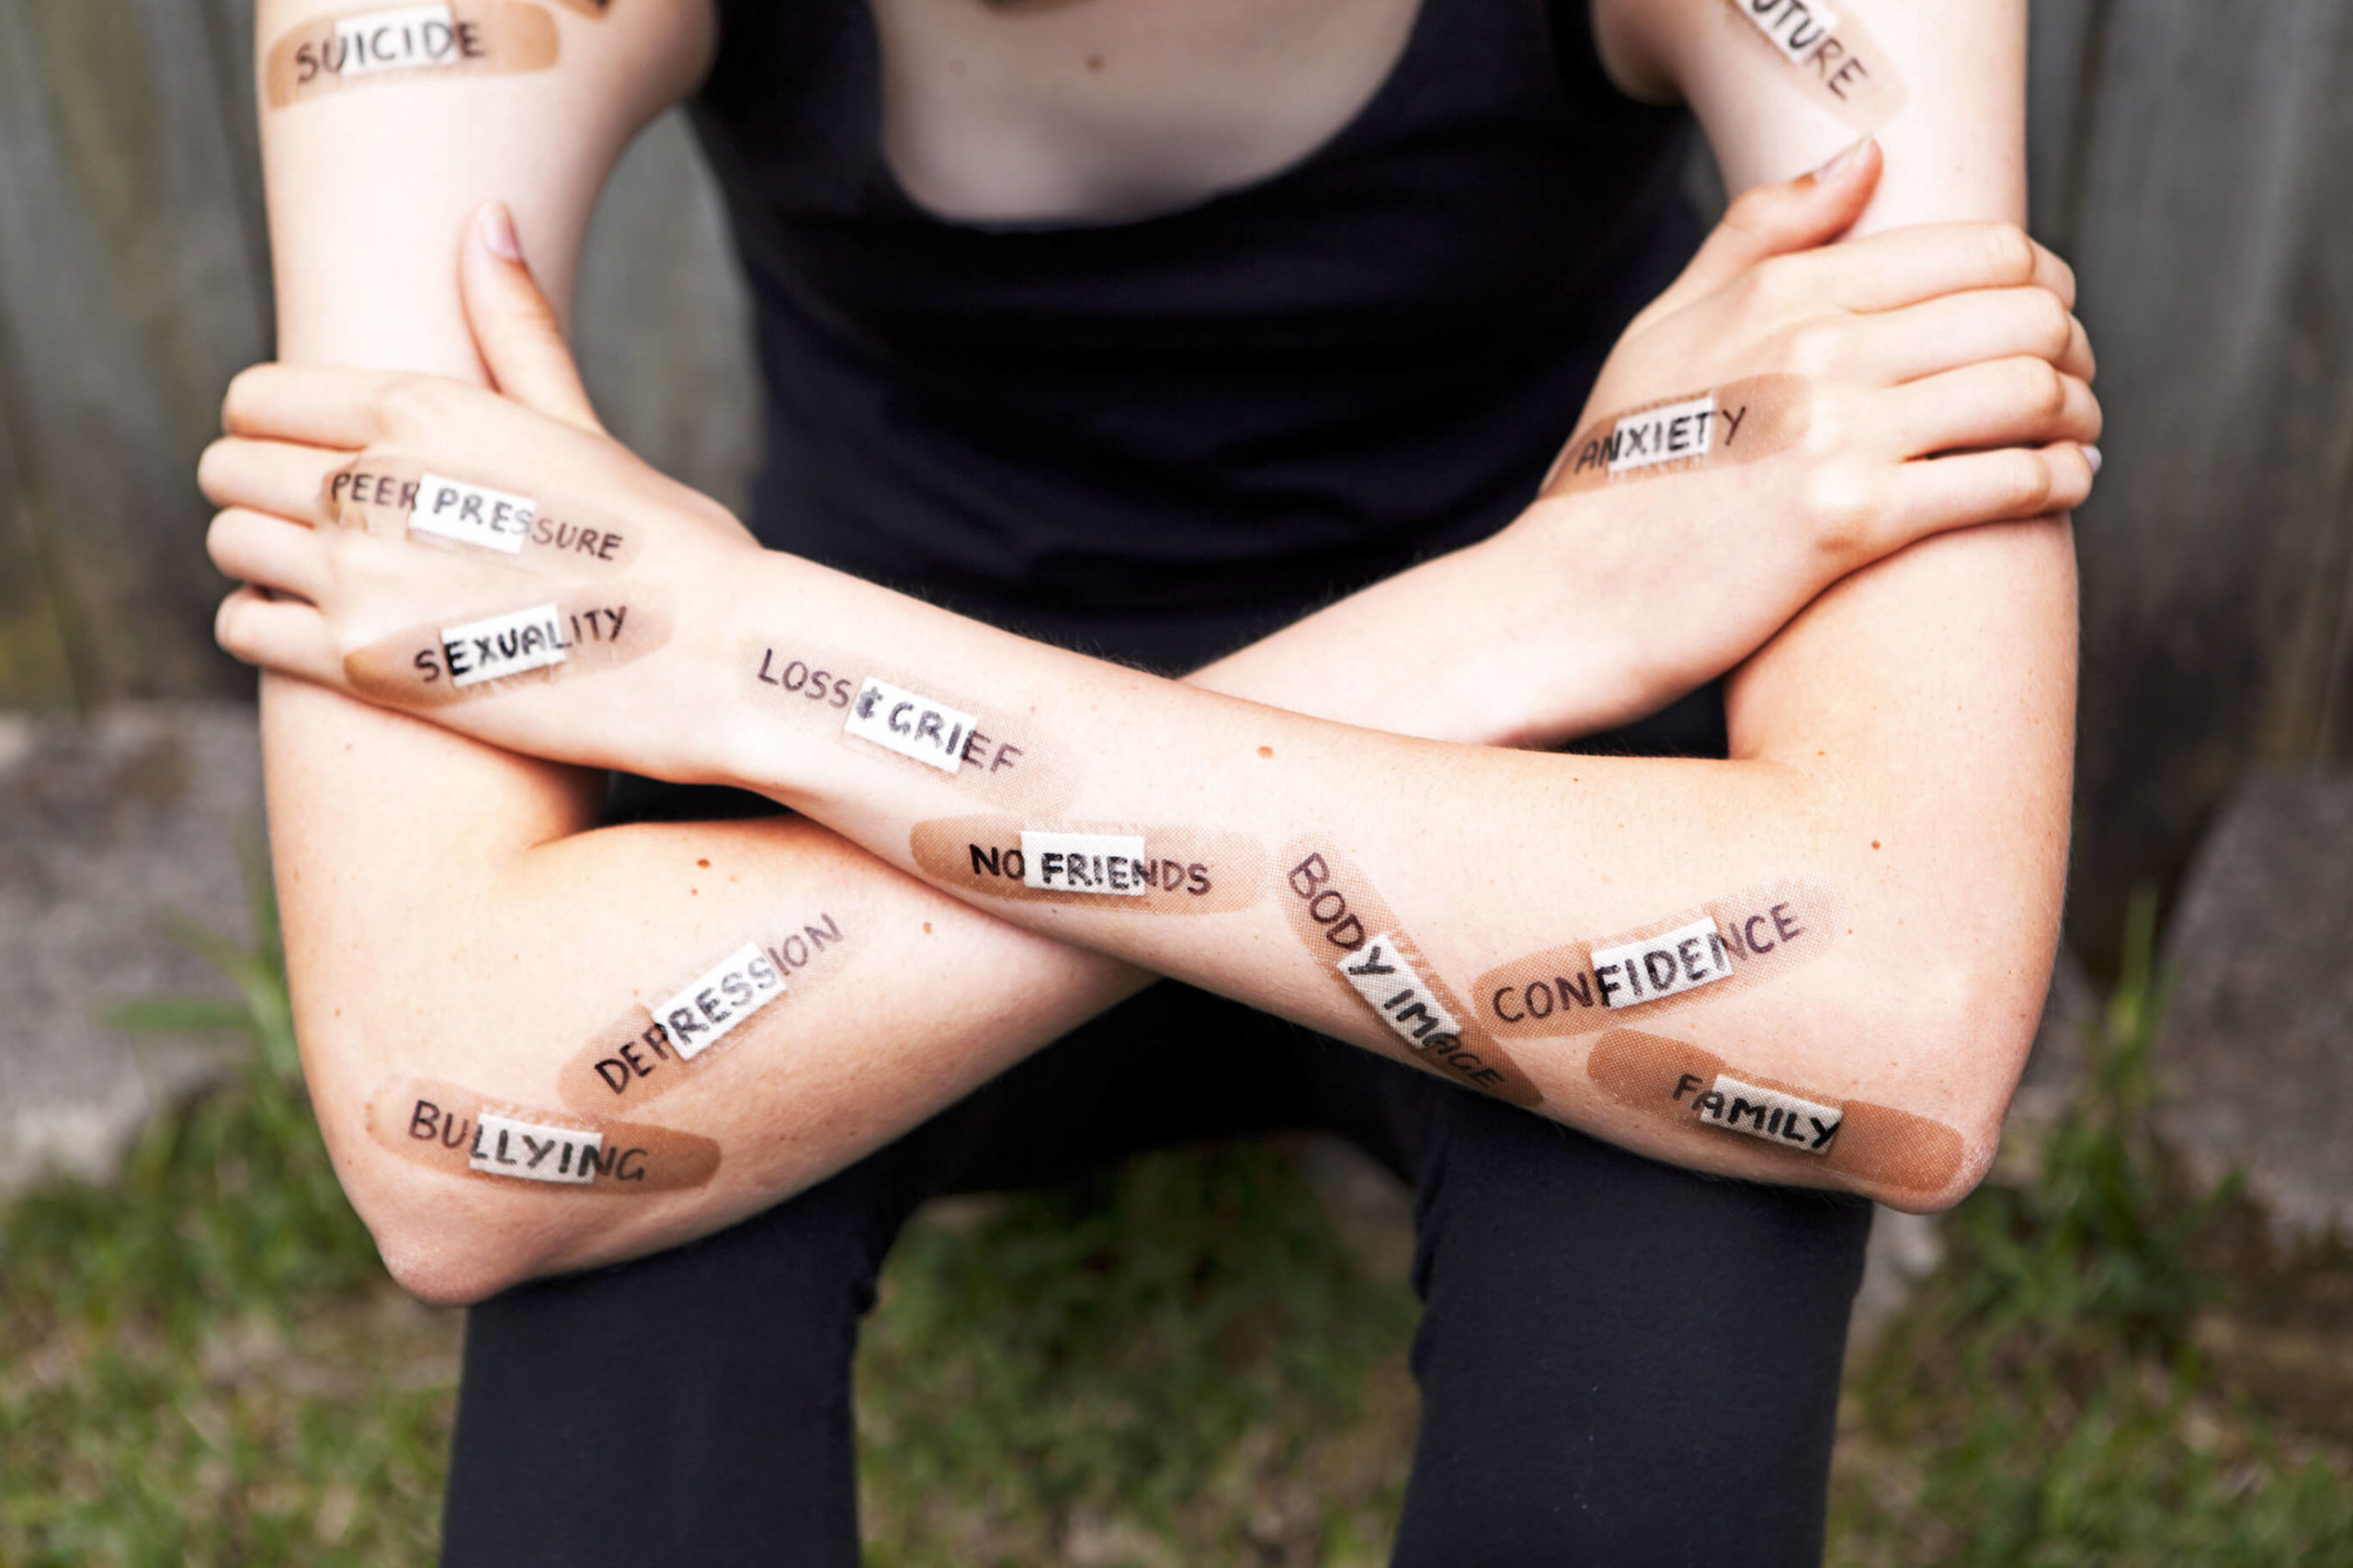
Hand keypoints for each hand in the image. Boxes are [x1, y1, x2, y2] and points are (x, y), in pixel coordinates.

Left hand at [202, 205, 762, 778]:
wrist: (718, 663)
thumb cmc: (672, 546)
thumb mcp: (584, 426)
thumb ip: (514, 328)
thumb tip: (487, 217)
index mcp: (422, 411)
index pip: (258, 395)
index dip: (267, 423)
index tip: (300, 451)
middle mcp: (374, 484)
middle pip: (230, 469)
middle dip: (259, 491)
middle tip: (311, 521)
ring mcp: (359, 578)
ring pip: (229, 547)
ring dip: (258, 560)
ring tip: (315, 577)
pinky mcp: (362, 666)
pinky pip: (243, 628)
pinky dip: (261, 627)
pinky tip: (317, 632)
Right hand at [1496, 140, 2099, 739]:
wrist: (1564, 600)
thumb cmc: (1612, 473)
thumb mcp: (1665, 329)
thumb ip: (1762, 234)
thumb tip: (1865, 160)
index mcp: (1784, 289)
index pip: (1980, 249)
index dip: (2040, 279)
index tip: (2043, 315)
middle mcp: (1818, 348)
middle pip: (2025, 312)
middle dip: (2071, 345)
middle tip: (2071, 380)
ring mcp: (1837, 435)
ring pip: (2031, 392)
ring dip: (2078, 413)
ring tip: (2076, 435)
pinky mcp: (1851, 525)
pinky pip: (2008, 482)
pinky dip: (2061, 480)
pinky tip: (2065, 485)